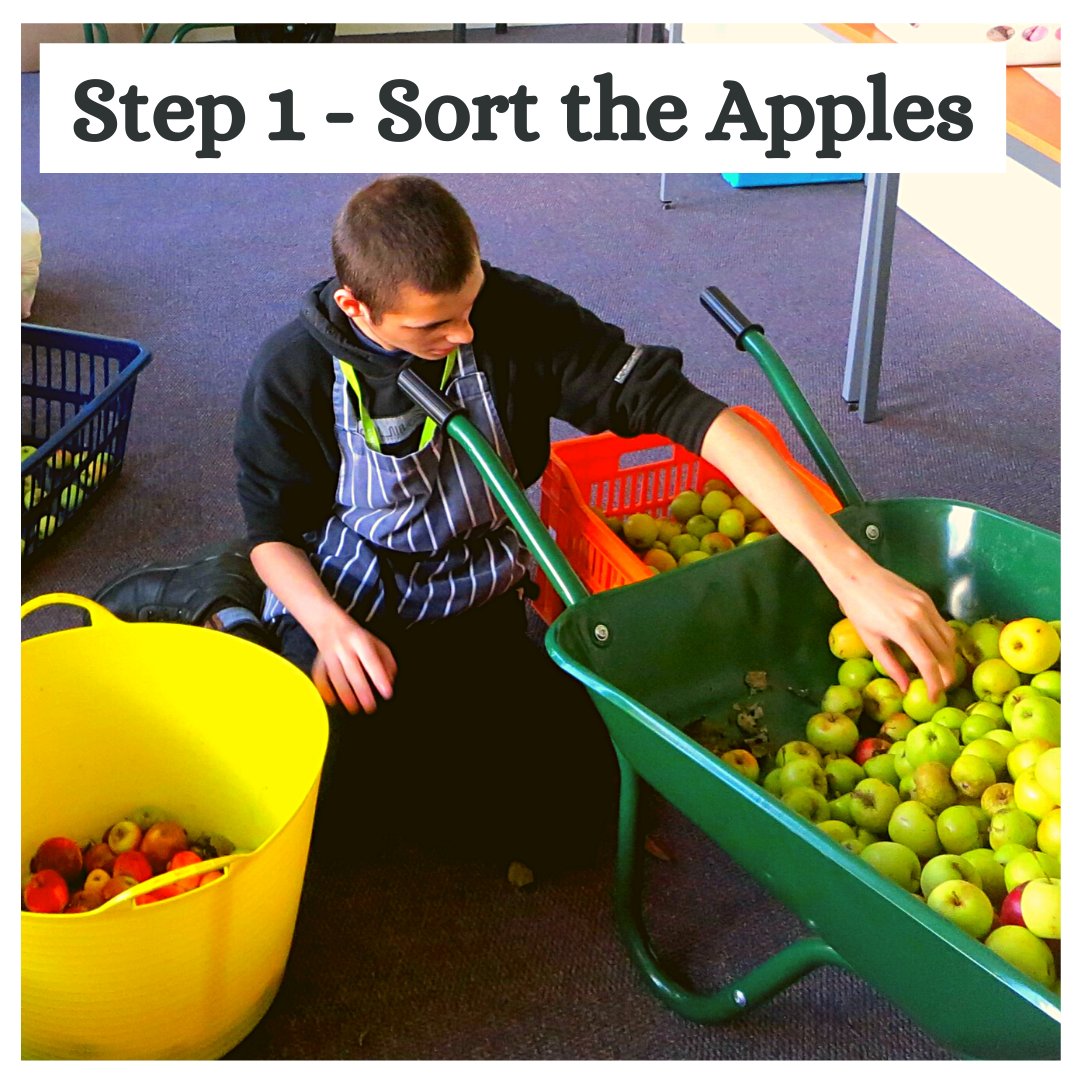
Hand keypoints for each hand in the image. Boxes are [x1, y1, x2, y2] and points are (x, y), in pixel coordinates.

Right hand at [310, 613, 397, 714]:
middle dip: (361, 690)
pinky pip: (320, 677)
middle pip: (352, 670)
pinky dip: (324, 690)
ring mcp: (329, 654)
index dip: (379, 676)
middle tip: (370, 706)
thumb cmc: (356, 637)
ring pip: (335, 676)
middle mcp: (343, 647)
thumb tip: (390, 680)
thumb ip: (386, 661)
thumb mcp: (376, 643)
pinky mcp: (319, 661)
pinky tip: (332, 700)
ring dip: (344, 694)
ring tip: (354, 707)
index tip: (386, 691)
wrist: (329, 624)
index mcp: (360, 640)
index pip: (371, 659)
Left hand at [830, 561, 956, 701]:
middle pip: (944, 652)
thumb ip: (890, 664)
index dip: (934, 683)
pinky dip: (944, 639)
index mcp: (903, 629)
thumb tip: (905, 686)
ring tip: (941, 670)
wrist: (856, 574)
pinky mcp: (927, 598)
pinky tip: (936, 648)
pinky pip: (942, 623)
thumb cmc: (857, 608)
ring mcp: (926, 605)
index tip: (934, 697)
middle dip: (946, 673)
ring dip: (949, 656)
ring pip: (949, 637)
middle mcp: (920, 616)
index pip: (928, 663)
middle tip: (941, 686)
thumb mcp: (870, 639)